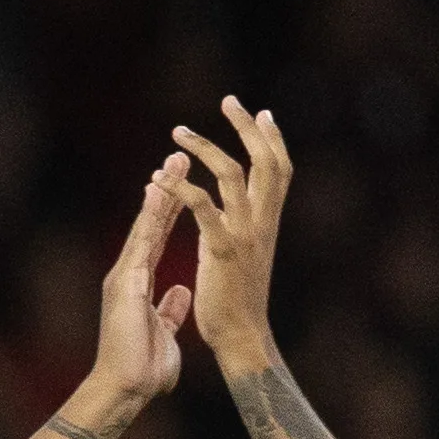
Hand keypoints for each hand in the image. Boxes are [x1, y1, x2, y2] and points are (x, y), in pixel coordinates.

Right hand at [79, 156, 192, 425]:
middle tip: (179, 156)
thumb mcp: (164, 334)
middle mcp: (128, 275)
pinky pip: (143, 243)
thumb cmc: (141, 371)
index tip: (182, 183)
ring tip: (175, 160)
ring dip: (162, 191)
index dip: (170, 210)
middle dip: (167, 189)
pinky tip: (161, 191)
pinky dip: (153, 216)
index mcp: (139, 286)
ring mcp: (124, 277)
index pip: (157, 239)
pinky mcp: (126, 284)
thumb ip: (170, 310)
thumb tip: (180, 292)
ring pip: (146, 225)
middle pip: (151, 224)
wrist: (123, 390)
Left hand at [161, 96, 290, 367]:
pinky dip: (181, 189)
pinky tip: (161, 179)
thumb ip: (238, 234)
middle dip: (247, 127)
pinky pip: (203, 207)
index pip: (278, 169)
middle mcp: (262, 222)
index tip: (262, 113)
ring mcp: (244, 234)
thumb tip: (232, 218)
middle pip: (265, 159)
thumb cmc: (235, 306)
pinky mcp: (222, 249)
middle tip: (228, 100)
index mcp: (266, 224)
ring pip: (232, 173)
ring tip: (177, 134)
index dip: (272, 139)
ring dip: (204, 148)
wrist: (240, 339)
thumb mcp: (243, 260)